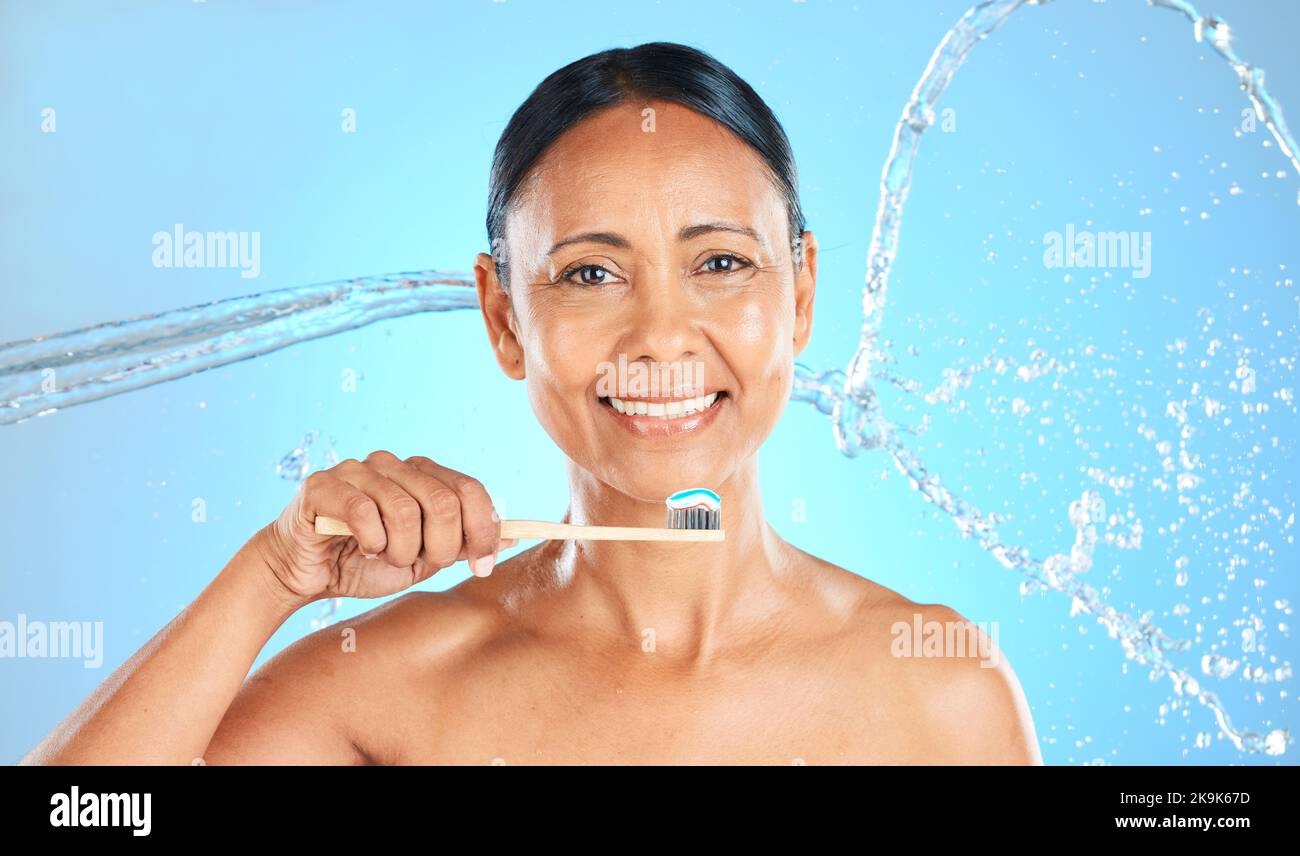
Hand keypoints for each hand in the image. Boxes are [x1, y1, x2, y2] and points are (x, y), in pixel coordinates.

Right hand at [253, 451, 515, 602]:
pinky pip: (364, 512)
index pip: (470, 489)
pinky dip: (371, 541)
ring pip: (405, 510)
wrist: (305, 573)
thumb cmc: (366, 562)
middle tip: (420, 564)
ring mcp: (357, 470)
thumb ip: (462, 544)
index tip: (482, 565)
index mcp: (422, 474)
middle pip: (443, 501)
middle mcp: (392, 464)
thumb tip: (514, 536)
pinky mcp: (324, 485)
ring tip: (384, 557)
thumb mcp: (424, 558)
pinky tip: (362, 548)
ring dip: (400, 550)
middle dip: (441, 546)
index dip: (484, 530)